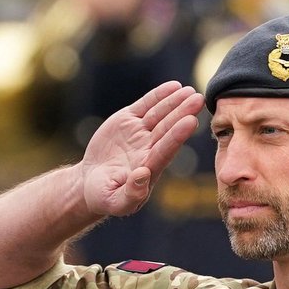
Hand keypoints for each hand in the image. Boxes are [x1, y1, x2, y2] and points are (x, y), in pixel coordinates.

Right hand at [80, 80, 203, 218]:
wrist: (90, 182)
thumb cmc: (104, 196)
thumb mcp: (114, 202)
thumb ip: (131, 194)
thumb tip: (143, 174)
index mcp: (148, 168)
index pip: (165, 150)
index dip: (177, 136)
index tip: (191, 121)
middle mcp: (148, 148)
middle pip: (168, 129)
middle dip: (182, 113)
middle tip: (198, 99)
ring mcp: (140, 133)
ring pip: (160, 115)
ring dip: (175, 102)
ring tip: (190, 90)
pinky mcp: (129, 121)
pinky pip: (146, 105)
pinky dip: (159, 95)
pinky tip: (174, 86)